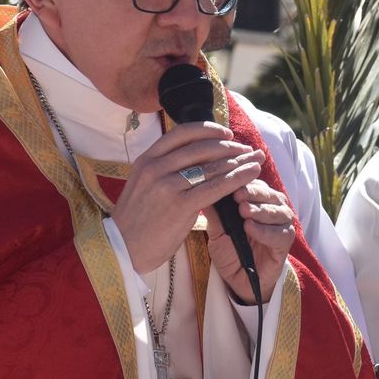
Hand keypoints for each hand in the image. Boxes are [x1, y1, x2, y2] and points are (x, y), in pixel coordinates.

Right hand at [112, 122, 263, 273]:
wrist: (122, 248)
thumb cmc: (138, 220)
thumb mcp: (144, 184)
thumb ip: (165, 169)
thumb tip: (197, 158)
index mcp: (147, 159)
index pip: (183, 133)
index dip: (209, 130)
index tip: (227, 133)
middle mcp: (156, 167)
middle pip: (202, 148)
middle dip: (230, 146)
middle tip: (248, 149)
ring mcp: (167, 185)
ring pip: (212, 167)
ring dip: (239, 161)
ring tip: (256, 160)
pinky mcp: (180, 205)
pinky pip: (216, 187)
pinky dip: (237, 179)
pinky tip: (251, 175)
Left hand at [205, 180, 296, 304]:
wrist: (239, 279)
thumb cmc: (230, 250)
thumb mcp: (216, 230)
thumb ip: (214, 212)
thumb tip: (202, 189)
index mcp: (258, 200)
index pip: (255, 184)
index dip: (244, 182)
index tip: (231, 183)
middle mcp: (274, 208)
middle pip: (269, 194)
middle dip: (253, 194)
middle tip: (238, 197)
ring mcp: (282, 225)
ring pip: (278, 211)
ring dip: (261, 211)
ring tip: (244, 212)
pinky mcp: (286, 242)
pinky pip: (280, 233)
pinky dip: (265, 231)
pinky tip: (250, 228)